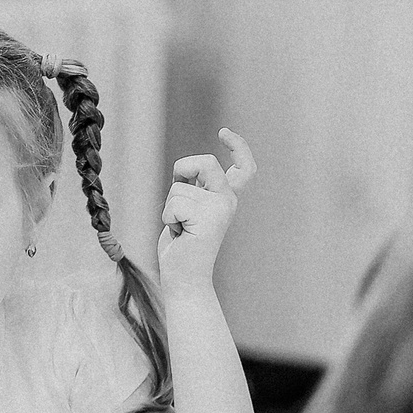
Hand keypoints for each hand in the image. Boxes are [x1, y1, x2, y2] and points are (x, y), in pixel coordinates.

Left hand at [157, 129, 256, 292]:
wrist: (185, 280)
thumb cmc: (181, 247)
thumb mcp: (187, 209)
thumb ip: (192, 189)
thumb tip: (185, 171)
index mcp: (226, 198)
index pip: (244, 168)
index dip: (238, 146)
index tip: (224, 132)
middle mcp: (228, 201)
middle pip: (204, 162)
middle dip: (182, 170)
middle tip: (178, 202)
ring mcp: (221, 209)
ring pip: (180, 186)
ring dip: (169, 207)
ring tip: (179, 229)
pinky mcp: (208, 219)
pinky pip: (175, 203)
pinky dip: (168, 218)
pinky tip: (179, 235)